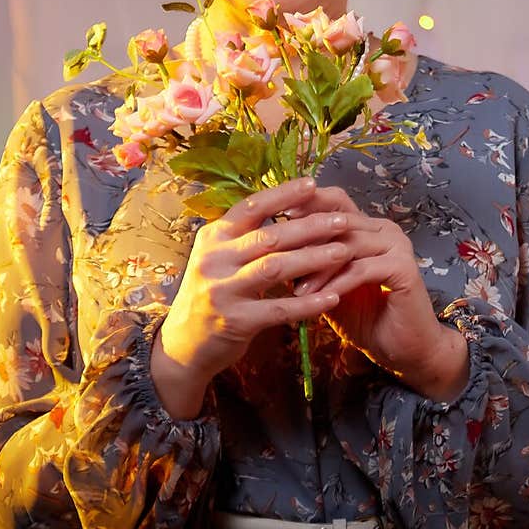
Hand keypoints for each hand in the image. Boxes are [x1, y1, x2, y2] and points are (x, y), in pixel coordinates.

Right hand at [153, 176, 354, 416]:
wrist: (184, 343)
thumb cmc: (211, 293)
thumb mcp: (217, 258)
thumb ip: (245, 236)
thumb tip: (289, 207)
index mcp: (213, 237)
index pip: (251, 207)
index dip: (282, 195)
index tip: (313, 184)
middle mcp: (214, 259)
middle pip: (269, 237)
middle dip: (310, 227)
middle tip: (343, 221)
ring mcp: (222, 290)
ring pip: (275, 268)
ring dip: (313, 259)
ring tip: (344, 252)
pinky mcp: (235, 321)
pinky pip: (279, 309)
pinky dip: (308, 303)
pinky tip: (333, 297)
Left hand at [284, 185, 469, 402]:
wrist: (402, 349)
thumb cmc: (363, 317)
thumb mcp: (329, 285)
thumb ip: (310, 262)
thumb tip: (270, 244)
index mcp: (367, 226)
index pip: (334, 202)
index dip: (304, 205)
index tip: (270, 220)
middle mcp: (384, 229)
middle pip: (338, 221)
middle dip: (304, 241)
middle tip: (273, 259)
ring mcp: (397, 245)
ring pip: (347, 246)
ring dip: (317, 268)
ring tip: (293, 289)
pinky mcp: (404, 267)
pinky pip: (361, 270)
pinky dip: (336, 284)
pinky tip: (316, 299)